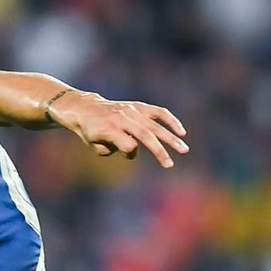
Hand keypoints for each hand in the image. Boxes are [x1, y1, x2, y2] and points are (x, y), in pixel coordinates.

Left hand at [53, 93, 189, 167]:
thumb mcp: (95, 144)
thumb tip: (133, 149)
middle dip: (159, 151)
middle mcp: (122, 118)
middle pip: (144, 135)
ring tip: (183, 149)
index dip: (130, 152)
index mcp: (108, 129)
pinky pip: (158, 112)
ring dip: (171, 138)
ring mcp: (132, 110)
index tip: (129, 155)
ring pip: (155, 125)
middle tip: (170, 164)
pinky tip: (181, 132)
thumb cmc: (91, 131)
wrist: (87, 109)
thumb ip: (114, 148)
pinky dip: (171, 120)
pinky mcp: (138, 106)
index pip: (126, 144)